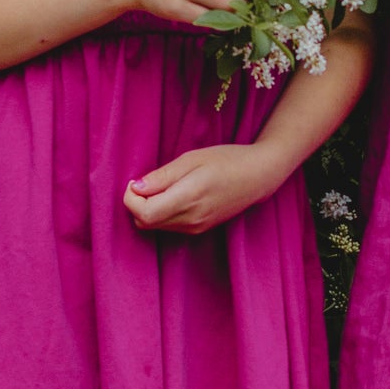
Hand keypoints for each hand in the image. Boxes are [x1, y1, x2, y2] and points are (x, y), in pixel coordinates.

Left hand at [125, 142, 285, 233]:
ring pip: (155, 226)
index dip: (131, 199)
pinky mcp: (199, 229)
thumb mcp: (192, 158)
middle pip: (145, 223)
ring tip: (162, 186)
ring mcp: (196, 227)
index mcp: (189, 198)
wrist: (258, 177)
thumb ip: (163, 176)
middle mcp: (191, 219)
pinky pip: (169, 226)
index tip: (135, 181)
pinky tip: (172, 195)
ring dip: (148, 209)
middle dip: (136, 204)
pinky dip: (161, 213)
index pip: (144, 213)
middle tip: (145, 182)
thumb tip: (136, 187)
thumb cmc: (226, 160)